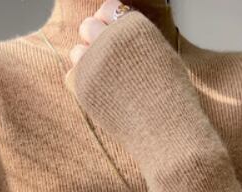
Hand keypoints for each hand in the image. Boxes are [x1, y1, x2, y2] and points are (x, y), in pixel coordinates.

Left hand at [63, 0, 221, 179]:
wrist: (165, 130)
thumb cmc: (169, 96)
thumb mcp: (160, 54)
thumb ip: (134, 40)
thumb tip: (111, 31)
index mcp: (133, 25)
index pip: (107, 9)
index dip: (108, 24)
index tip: (113, 39)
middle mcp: (109, 39)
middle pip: (87, 27)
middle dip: (95, 41)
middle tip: (110, 64)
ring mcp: (93, 63)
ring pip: (76, 52)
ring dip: (87, 62)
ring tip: (108, 83)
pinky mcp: (82, 87)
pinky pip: (72, 76)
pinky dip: (81, 82)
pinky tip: (100, 94)